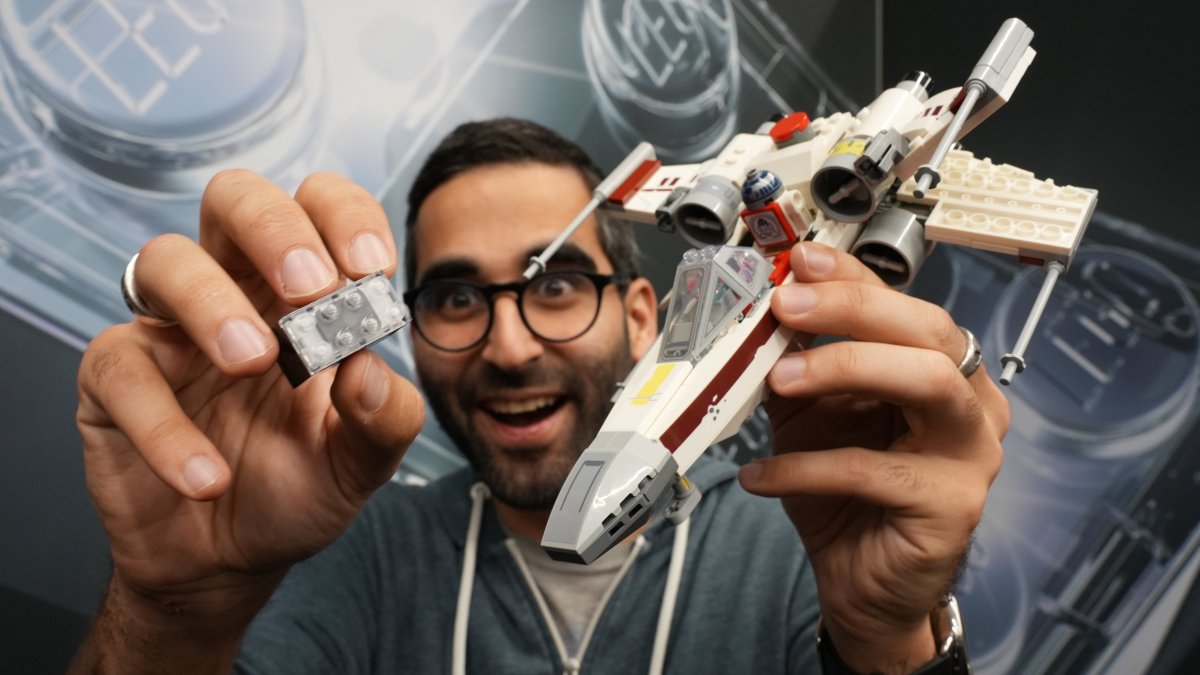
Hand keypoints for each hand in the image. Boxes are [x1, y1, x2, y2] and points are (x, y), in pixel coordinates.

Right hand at [75, 172, 423, 650]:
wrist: (230, 561)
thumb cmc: (297, 487)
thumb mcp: (360, 461)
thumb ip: (383, 417)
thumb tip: (370, 366)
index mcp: (302, 291)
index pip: (318, 206)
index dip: (344, 218)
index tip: (371, 269)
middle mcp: (234, 290)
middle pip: (235, 197)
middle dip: (275, 229)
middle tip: (311, 290)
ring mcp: (169, 329)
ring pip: (165, 260)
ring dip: (213, 303)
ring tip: (254, 364)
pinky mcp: (114, 379)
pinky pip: (121, 368)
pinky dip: (165, 425)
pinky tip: (209, 477)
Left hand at [738, 242, 1008, 673]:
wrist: (861, 579)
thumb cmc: (843, 491)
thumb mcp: (812, 414)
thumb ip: (800, 362)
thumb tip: (766, 306)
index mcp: (944, 369)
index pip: (906, 306)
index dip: (854, 279)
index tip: (800, 262)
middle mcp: (973, 403)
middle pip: (930, 332)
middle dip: (854, 310)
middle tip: (788, 307)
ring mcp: (973, 455)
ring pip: (928, 382)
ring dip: (845, 369)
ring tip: (779, 381)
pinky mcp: (952, 506)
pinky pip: (874, 471)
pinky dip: (805, 467)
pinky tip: (760, 473)